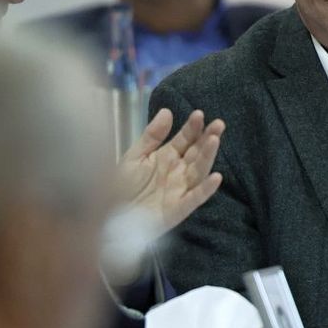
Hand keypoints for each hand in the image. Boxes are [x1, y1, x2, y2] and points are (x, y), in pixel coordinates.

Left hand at [116, 108, 224, 230]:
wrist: (109, 215)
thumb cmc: (121, 186)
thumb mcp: (134, 157)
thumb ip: (152, 136)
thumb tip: (167, 111)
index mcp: (167, 157)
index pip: (185, 139)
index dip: (193, 127)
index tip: (199, 114)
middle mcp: (178, 172)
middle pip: (197, 153)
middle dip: (208, 138)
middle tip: (218, 124)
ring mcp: (180, 190)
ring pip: (199, 171)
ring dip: (208, 157)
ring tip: (214, 140)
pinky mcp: (178, 209)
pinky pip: (195, 198)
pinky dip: (206, 189)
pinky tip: (216, 177)